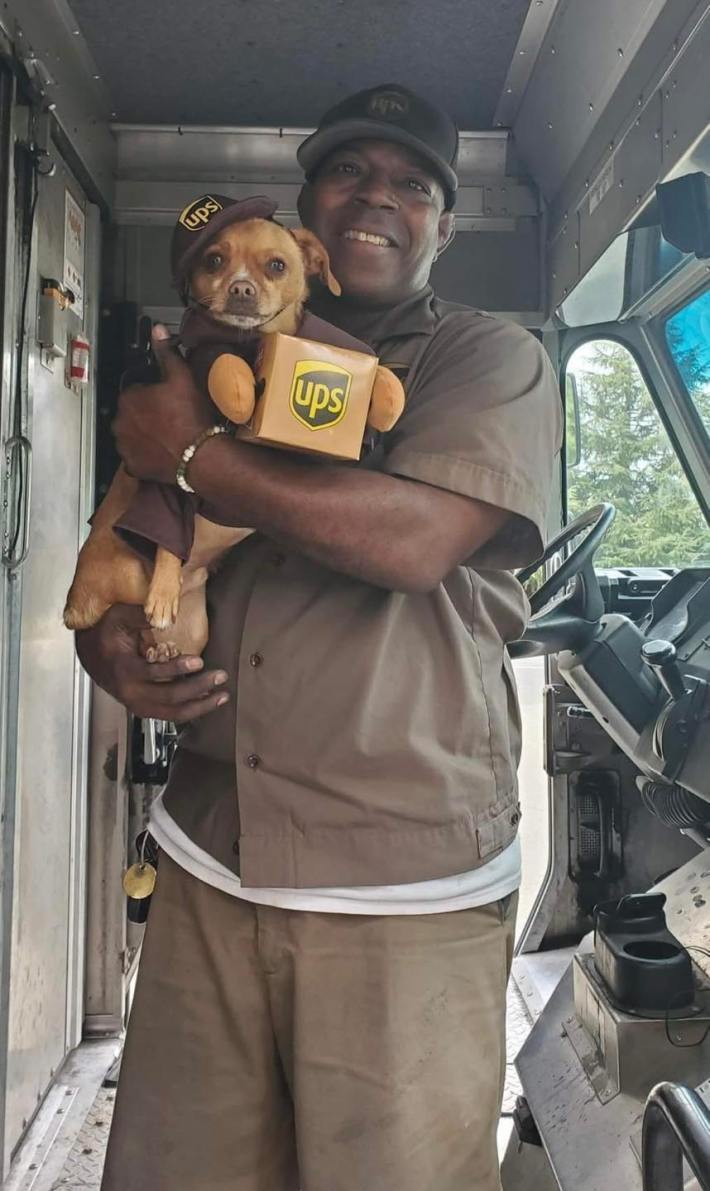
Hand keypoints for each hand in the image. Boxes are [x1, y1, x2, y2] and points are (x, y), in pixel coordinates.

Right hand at [75, 604, 229, 722]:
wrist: (89, 654)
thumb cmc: (105, 633)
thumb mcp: (119, 618)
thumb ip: (141, 615)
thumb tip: (166, 613)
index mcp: (124, 669)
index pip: (153, 674)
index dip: (178, 669)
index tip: (199, 661)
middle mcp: (130, 692)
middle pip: (169, 697)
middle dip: (198, 688)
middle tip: (220, 677)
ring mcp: (137, 703)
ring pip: (172, 714)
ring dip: (200, 706)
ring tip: (222, 696)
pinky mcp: (144, 708)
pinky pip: (170, 715)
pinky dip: (191, 711)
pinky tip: (208, 702)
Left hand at [112, 325, 214, 482]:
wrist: (200, 456)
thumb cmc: (190, 417)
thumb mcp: (181, 377)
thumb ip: (166, 353)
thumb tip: (157, 331)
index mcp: (128, 399)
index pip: (133, 391)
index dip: (150, 394)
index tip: (164, 400)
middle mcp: (120, 423)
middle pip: (130, 414)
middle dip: (144, 415)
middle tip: (168, 418)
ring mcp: (125, 447)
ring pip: (131, 436)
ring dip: (142, 435)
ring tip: (166, 436)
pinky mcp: (133, 467)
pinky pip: (135, 458)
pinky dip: (144, 455)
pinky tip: (161, 452)